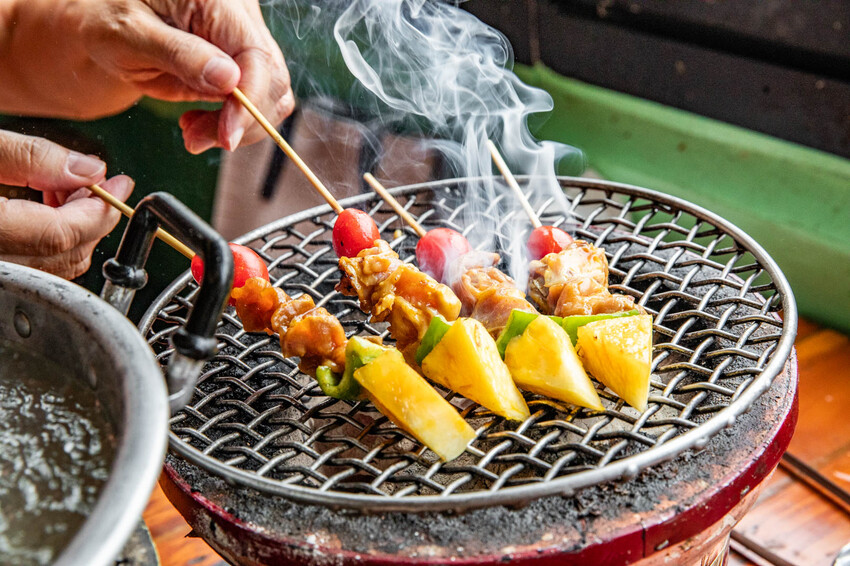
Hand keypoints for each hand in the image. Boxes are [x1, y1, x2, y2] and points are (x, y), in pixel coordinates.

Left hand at [0, 0, 293, 152]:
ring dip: (237, 127)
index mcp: (218, 1)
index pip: (257, 57)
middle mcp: (240, 19)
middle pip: (273, 81)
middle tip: (195, 139)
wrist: (100, 25)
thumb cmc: (105, 20)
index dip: (249, 103)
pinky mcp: (239, 66)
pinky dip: (232, 123)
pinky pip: (255, 102)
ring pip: (271, 97)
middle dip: (241, 121)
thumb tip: (229, 79)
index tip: (226, 137)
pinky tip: (199, 123)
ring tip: (192, 133)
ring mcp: (243, 43)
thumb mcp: (129, 34)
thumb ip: (180, 54)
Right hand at [0, 130, 133, 278]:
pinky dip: (49, 240)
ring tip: (63, 187)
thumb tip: (89, 169)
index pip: (63, 233)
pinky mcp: (1, 273)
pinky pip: (33, 267)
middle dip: (91, 216)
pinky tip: (42, 208)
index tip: (120, 185)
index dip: (100, 209)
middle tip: (93, 181)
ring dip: (73, 228)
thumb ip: (31, 158)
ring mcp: (0, 274)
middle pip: (64, 254)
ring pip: (52, 265)